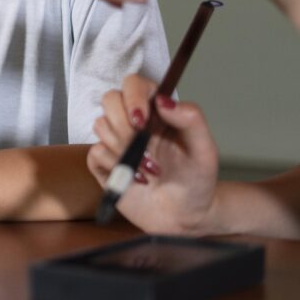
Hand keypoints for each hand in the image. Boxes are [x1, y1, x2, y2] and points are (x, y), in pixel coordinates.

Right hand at [88, 74, 220, 234]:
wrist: (184, 216)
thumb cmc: (196, 180)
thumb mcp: (205, 150)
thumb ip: (191, 120)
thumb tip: (163, 101)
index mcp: (157, 111)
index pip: (134, 84)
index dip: (132, 97)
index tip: (142, 121)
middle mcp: (133, 121)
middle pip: (109, 99)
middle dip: (125, 127)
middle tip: (147, 148)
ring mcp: (116, 140)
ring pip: (100, 125)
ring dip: (126, 151)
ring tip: (149, 170)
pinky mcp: (103, 162)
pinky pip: (95, 152)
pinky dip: (116, 167)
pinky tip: (136, 179)